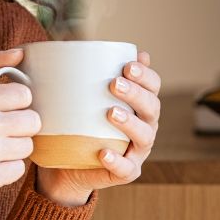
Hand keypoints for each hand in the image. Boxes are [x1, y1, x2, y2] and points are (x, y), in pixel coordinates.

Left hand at [35, 50, 161, 204]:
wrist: (67, 163)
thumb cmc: (78, 122)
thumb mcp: (80, 96)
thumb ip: (87, 74)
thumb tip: (81, 46)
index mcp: (139, 104)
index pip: (153, 86)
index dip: (146, 75)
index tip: (127, 65)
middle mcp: (144, 126)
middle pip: (152, 108)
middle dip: (136, 94)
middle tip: (114, 84)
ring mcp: (137, 151)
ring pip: (145, 136)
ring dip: (130, 123)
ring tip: (111, 113)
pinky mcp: (125, 172)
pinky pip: (126, 169)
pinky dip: (117, 161)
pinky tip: (104, 153)